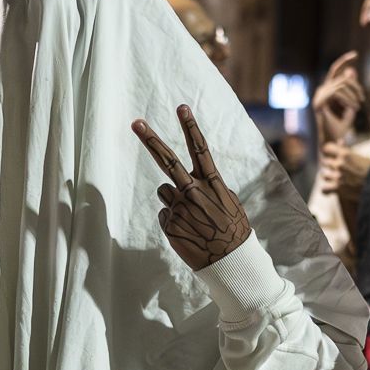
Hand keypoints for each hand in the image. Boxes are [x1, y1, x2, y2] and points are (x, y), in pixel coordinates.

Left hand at [133, 105, 254, 270]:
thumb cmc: (232, 231)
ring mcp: (180, 208)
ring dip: (174, 200)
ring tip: (193, 218)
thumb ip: (208, 188)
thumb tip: (187, 183)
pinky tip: (189, 232)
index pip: (200, 149)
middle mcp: (194, 192)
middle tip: (136, 122)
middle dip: (151, 140)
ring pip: (165, 192)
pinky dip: (174, 221)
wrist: (231, 262)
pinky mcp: (170, 225)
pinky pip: (165, 215)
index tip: (181, 107)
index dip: (190, 127)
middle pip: (168, 161)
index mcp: (212, 184)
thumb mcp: (229, 202)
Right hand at [312, 51, 365, 143]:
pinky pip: (337, 91)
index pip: (335, 70)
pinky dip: (348, 99)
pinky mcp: (319, 102)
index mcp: (327, 90)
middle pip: (343, 77)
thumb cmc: (341, 126)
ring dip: (353, 95)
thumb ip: (351, 89)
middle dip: (356, 86)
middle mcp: (321, 91)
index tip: (356, 54)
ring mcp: (319, 96)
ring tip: (357, 106)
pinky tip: (353, 107)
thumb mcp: (351, 104)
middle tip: (362, 99)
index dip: (344, 60)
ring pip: (342, 84)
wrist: (333, 142)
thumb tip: (351, 70)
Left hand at [318, 141, 369, 203]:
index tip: (332, 155)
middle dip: (330, 166)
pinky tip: (332, 189)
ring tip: (338, 179)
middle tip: (339, 170)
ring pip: (323, 175)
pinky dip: (327, 190)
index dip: (328, 152)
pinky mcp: (337, 189)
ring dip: (329, 177)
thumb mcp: (360, 156)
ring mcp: (337, 176)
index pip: (326, 148)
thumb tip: (340, 140)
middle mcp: (339, 164)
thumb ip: (347, 149)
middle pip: (325, 162)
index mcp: (345, 154)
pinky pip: (324, 189)